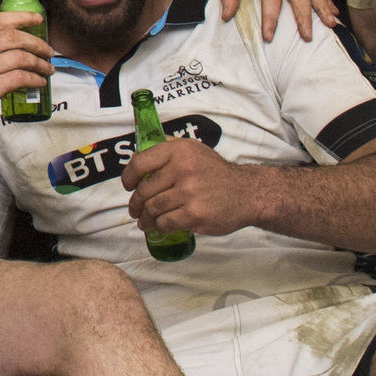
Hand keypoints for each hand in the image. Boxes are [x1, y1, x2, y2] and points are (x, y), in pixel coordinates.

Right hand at [0, 10, 51, 130]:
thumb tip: (14, 39)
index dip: (21, 17)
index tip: (37, 19)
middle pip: (13, 37)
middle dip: (37, 43)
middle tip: (48, 51)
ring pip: (20, 58)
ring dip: (40, 63)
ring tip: (47, 69)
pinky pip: (20, 78)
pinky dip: (34, 79)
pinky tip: (39, 82)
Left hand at [124, 132, 259, 241]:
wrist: (247, 192)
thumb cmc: (217, 173)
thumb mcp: (194, 150)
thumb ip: (169, 148)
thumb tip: (141, 153)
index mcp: (178, 151)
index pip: (140, 163)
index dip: (128, 177)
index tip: (128, 186)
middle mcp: (183, 169)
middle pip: (145, 190)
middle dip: (136, 203)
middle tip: (135, 209)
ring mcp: (189, 192)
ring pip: (153, 208)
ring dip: (145, 218)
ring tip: (144, 221)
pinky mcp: (195, 214)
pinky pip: (165, 223)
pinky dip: (159, 227)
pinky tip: (160, 227)